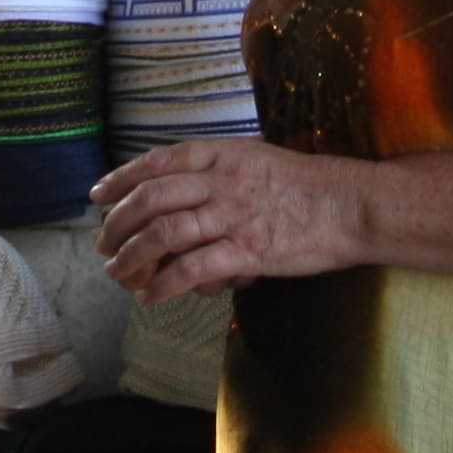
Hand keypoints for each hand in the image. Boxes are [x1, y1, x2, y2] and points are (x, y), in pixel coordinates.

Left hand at [95, 138, 372, 300]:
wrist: (353, 205)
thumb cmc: (309, 186)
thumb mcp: (259, 161)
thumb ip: (222, 172)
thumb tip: (188, 195)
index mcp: (224, 156)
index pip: (159, 161)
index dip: (122, 178)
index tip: (98, 196)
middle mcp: (222, 182)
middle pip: (152, 198)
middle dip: (119, 222)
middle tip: (103, 243)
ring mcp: (234, 216)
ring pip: (165, 233)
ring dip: (132, 256)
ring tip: (118, 273)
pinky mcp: (249, 251)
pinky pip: (194, 269)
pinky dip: (165, 284)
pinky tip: (151, 296)